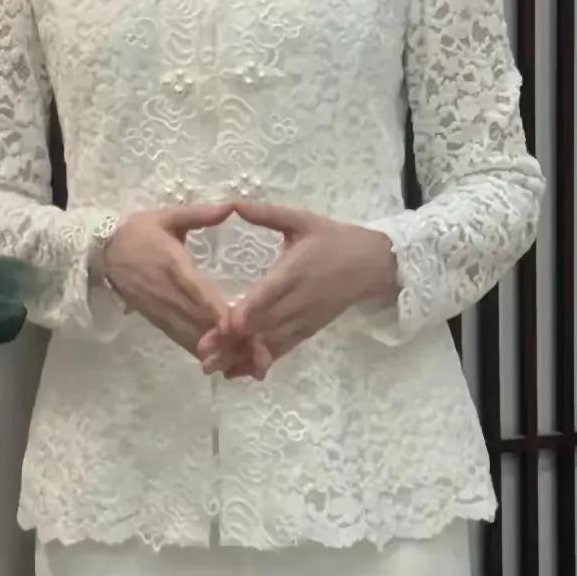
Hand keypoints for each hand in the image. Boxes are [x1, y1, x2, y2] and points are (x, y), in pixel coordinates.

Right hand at [100, 203, 238, 358]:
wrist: (103, 253)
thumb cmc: (137, 232)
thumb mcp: (166, 217)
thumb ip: (199, 214)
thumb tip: (230, 206)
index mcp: (173, 267)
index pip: (196, 293)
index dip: (216, 311)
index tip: (238, 324)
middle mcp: (169, 295)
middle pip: (200, 322)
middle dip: (228, 338)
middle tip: (260, 348)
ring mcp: (164, 312)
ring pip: (193, 337)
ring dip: (219, 350)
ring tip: (250, 360)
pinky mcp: (160, 323)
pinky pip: (184, 341)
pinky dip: (205, 352)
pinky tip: (227, 360)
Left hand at [197, 202, 397, 376]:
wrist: (373, 266)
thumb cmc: (334, 239)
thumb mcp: (302, 220)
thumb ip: (267, 214)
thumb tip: (233, 203)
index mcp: (295, 271)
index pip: (271, 293)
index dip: (251, 310)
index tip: (228, 323)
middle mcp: (298, 300)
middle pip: (264, 324)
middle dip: (233, 341)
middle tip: (203, 353)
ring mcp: (303, 319)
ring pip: (270, 342)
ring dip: (242, 356)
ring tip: (212, 368)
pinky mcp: (307, 330)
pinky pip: (282, 349)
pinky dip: (260, 361)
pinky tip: (236, 372)